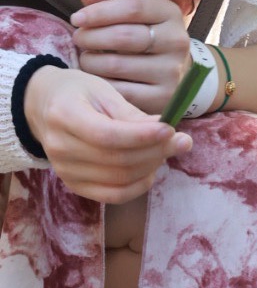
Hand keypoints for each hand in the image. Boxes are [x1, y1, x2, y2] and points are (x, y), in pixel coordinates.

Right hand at [24, 65, 191, 203]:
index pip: (108, 136)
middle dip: (156, 152)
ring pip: (120, 179)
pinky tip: (151, 170)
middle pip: (117, 161)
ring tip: (165, 151)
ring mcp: (65, 171)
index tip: (170, 130)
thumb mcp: (103, 92)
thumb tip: (169, 134)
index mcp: (64, 115)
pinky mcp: (74, 186)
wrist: (44, 106)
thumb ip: (133, 115)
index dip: (143, 136)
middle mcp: (59, 147)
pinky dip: (139, 186)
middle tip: (180, 141)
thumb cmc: (79, 94)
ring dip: (151, 167)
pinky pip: (114, 195)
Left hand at [70, 0, 196, 118]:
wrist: (181, 74)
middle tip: (78, 40)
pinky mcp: (164, 98)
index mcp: (169, 14)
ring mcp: (172, 72)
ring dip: (91, 62)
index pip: (132, 8)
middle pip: (123, 36)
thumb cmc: (149, 38)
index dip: (99, 12)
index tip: (77, 18)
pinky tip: (96, 79)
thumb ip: (107, 1)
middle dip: (91, 37)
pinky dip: (102, 84)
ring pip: (117, 65)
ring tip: (86, 59)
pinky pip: (121, 91)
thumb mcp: (134, 16)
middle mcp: (176, 42)